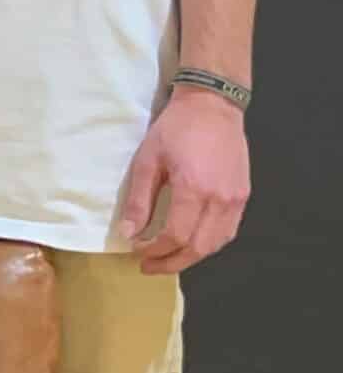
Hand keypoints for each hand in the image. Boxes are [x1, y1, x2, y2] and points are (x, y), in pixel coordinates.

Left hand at [120, 90, 247, 273]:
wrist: (213, 106)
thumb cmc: (175, 129)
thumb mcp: (147, 160)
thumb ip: (139, 200)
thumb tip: (129, 233)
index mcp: (194, 189)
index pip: (175, 236)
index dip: (155, 250)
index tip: (136, 252)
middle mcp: (220, 200)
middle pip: (198, 247)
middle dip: (171, 262)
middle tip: (148, 266)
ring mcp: (236, 200)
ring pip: (216, 244)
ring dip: (191, 257)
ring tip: (167, 258)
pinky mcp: (243, 196)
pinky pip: (228, 231)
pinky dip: (209, 244)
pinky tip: (191, 243)